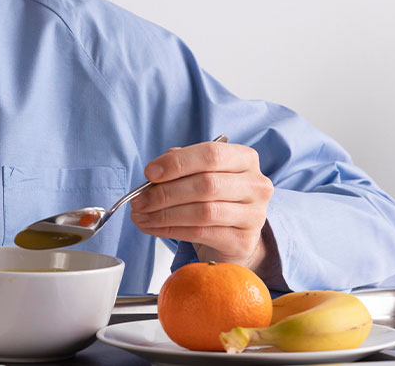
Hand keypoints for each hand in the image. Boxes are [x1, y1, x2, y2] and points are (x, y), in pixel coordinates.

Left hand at [130, 140, 273, 269]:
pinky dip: (171, 230)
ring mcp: (254, 215)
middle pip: (206, 185)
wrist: (234, 234)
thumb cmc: (213, 197)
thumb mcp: (200, 173)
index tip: (149, 173)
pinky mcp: (244, 240)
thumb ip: (180, 166)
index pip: (211, 154)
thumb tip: (154, 172)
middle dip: (165, 193)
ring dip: (164, 215)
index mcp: (244, 159)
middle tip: (138, 201)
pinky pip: (202, 233)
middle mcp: (256, 185)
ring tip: (141, 216)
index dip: (177, 163)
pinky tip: (154, 228)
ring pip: (203, 212)